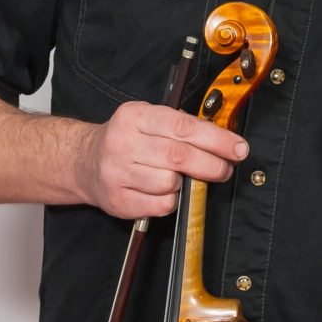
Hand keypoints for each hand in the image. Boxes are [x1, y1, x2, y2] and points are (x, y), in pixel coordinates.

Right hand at [78, 100, 248, 219]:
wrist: (82, 162)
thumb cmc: (126, 139)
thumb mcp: (148, 119)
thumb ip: (181, 125)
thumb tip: (223, 140)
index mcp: (134, 116)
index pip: (184, 127)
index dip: (217, 140)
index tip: (239, 148)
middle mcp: (122, 142)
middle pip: (179, 156)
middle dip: (212, 164)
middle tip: (225, 169)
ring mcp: (116, 172)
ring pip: (169, 182)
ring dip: (186, 183)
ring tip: (182, 178)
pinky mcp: (117, 200)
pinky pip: (160, 205)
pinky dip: (171, 201)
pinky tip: (165, 191)